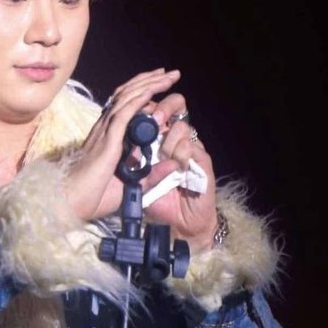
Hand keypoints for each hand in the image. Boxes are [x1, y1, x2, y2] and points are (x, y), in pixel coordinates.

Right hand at [66, 70, 217, 251]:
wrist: (70, 203)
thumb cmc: (95, 196)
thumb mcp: (132, 184)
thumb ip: (152, 174)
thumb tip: (175, 163)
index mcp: (108, 135)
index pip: (126, 104)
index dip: (143, 90)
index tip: (160, 82)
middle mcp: (104, 128)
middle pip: (127, 95)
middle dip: (149, 81)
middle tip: (169, 72)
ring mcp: (104, 133)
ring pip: (127, 100)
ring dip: (148, 85)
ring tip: (167, 76)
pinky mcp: (106, 142)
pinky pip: (123, 115)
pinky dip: (137, 101)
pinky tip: (151, 92)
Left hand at [141, 108, 217, 251]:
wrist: (181, 222)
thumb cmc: (159, 199)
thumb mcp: (138, 179)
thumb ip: (132, 160)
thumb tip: (124, 142)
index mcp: (160, 137)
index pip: (157, 108)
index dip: (148, 104)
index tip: (137, 110)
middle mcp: (177, 137)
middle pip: (176, 105)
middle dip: (164, 108)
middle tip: (155, 120)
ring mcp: (191, 147)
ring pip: (182, 127)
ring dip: (169, 139)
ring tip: (163, 154)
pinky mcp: (202, 160)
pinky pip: (191, 147)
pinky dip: (181, 153)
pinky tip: (175, 164)